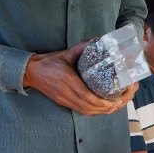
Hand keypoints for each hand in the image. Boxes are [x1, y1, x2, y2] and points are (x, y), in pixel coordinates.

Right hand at [23, 40, 137, 115]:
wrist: (31, 72)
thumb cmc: (49, 62)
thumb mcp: (66, 53)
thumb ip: (82, 47)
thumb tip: (98, 41)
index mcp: (68, 81)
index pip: (87, 96)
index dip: (103, 102)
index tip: (116, 99)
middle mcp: (67, 94)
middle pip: (90, 107)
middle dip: (108, 107)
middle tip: (123, 101)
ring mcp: (65, 100)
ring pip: (86, 111)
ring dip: (103, 111)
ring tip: (118, 105)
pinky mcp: (64, 103)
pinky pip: (81, 111)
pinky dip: (94, 111)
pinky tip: (104, 108)